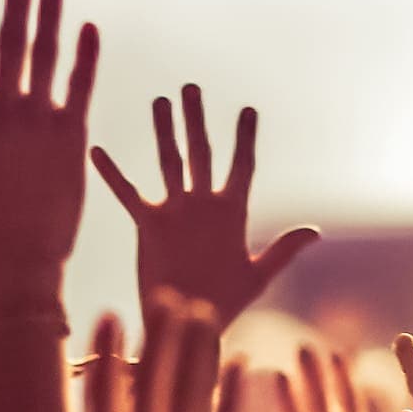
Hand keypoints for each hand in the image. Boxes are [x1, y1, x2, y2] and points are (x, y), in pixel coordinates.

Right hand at [0, 0, 97, 289]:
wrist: (20, 262)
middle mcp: (4, 113)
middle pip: (10, 43)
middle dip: (15, 1)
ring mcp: (39, 122)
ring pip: (46, 56)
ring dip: (50, 16)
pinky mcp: (72, 138)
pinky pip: (81, 87)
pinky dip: (85, 56)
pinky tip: (90, 27)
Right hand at [91, 87, 317, 325]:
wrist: (185, 323)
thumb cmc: (225, 304)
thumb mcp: (256, 276)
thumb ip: (282, 250)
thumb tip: (315, 231)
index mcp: (233, 213)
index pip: (241, 166)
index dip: (244, 138)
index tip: (247, 110)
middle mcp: (203, 205)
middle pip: (200, 153)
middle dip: (196, 120)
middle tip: (191, 87)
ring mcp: (175, 212)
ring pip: (169, 163)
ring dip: (163, 132)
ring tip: (158, 101)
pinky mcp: (148, 225)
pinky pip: (128, 194)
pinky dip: (113, 174)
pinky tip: (97, 152)